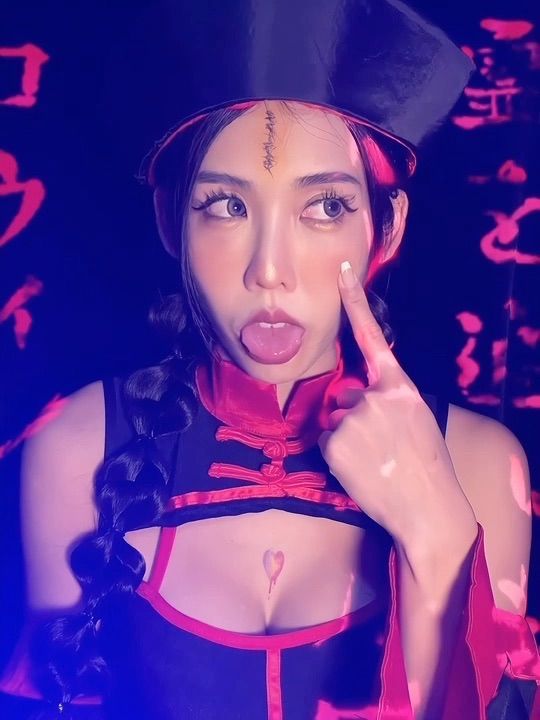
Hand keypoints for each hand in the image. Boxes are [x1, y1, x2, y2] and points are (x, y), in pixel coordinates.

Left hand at [318, 262, 474, 547]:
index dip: (356, 301)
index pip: (373, 336)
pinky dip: (336, 457)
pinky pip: (324, 443)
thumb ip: (387, 399)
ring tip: (374, 461)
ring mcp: (354, 418)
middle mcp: (375, 396)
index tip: (344, 270)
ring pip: (333, 420)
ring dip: (345, 438)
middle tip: (381, 448)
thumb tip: (353, 399)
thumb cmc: (426, 465)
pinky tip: (360, 470)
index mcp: (400, 387)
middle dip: (353, 418)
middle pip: (343, 396)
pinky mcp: (335, 442)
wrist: (428, 510)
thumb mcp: (416, 420)